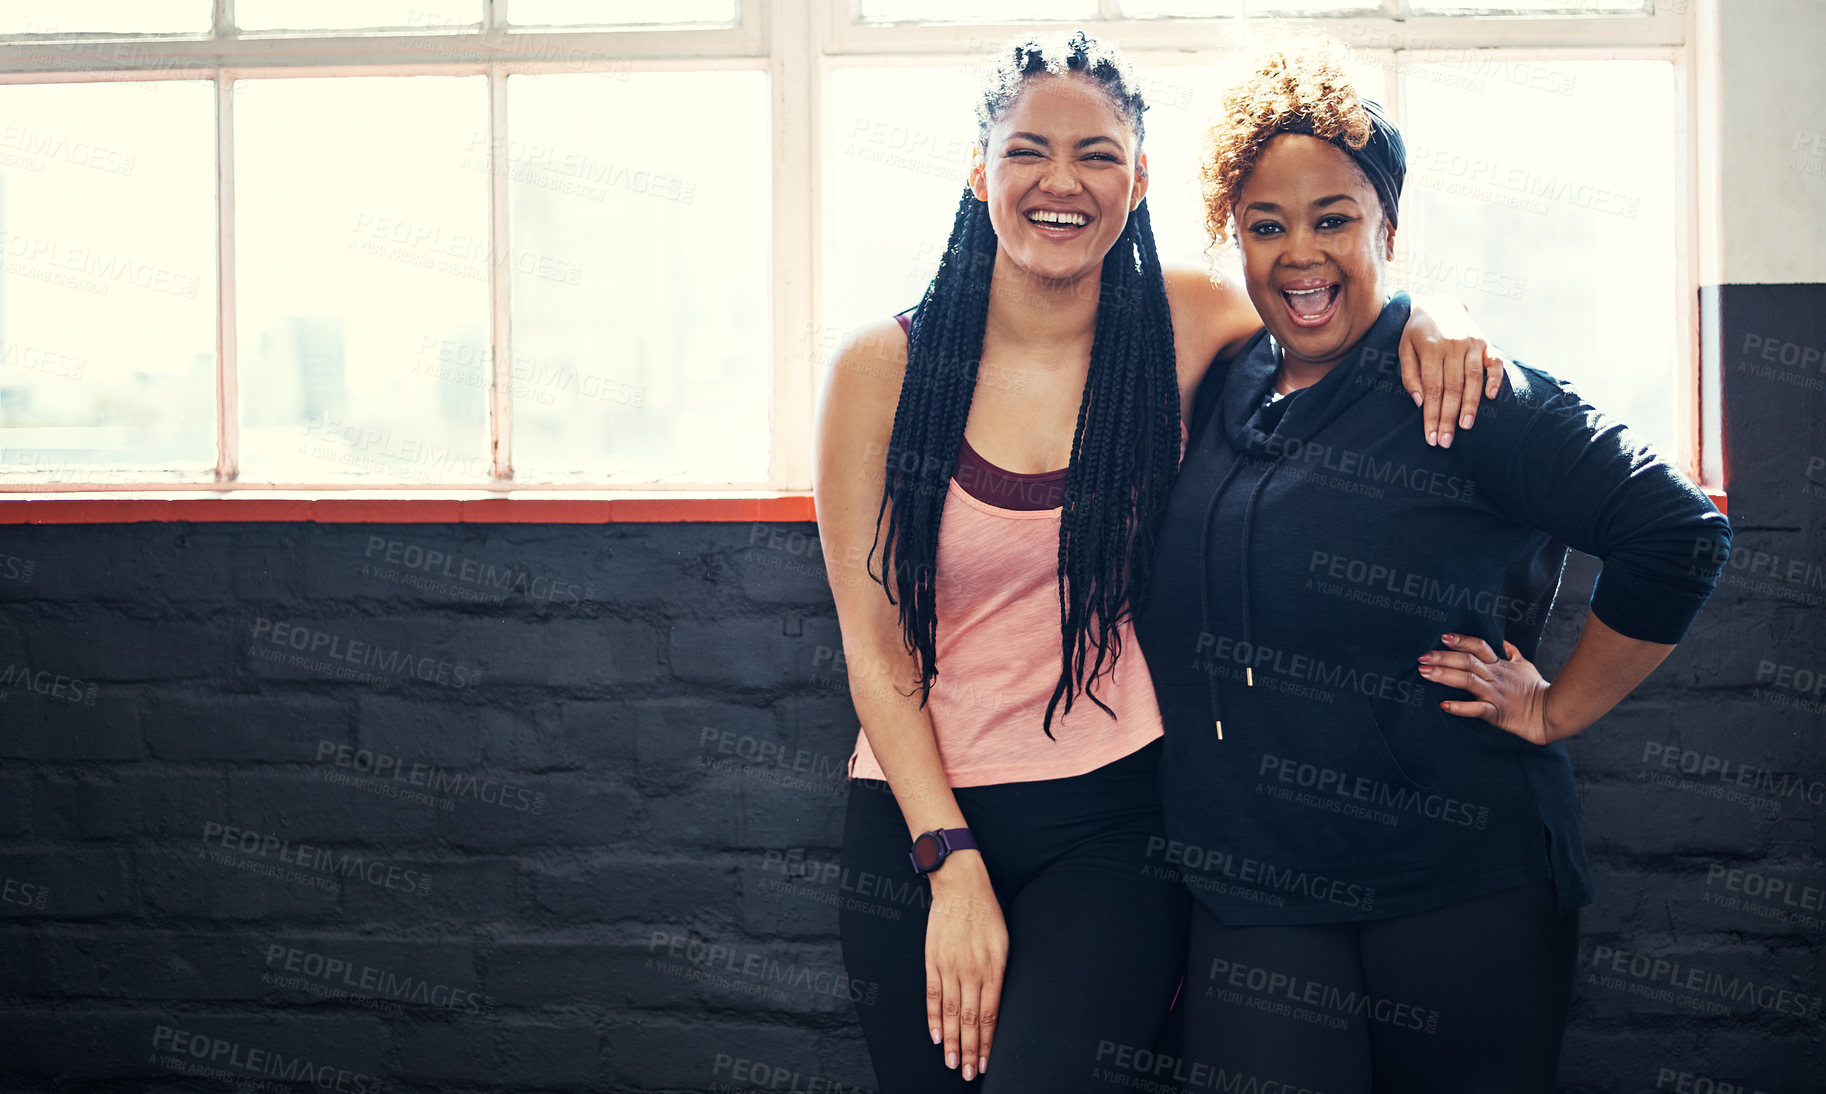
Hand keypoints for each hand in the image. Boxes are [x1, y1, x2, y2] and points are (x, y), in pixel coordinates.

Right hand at [925, 854, 1004, 1081]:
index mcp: (993, 968)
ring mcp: (949, 967)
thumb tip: (997, 1005)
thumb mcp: (1004, 943)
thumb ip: (1000, 975)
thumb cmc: (987, 912)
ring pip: (949, 1013)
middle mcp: (971, 971)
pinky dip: (932, 1018)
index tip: (987, 1063)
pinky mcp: (932, 960)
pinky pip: (932, 995)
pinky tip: (936, 1036)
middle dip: (970, 1051)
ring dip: (952, 1042)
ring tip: (953, 1064)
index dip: (988, 1043)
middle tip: (969, 1075)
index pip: (990, 1016)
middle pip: (969, 1020)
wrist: (960, 885)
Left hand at [1399, 298, 1507, 448]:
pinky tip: (1491, 397)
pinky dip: (1495, 379)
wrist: (1439, 302)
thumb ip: (1410, 375)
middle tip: (1445, 441)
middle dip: (1448, 418)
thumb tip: (1420, 402)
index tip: (1431, 437)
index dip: (1431, 415)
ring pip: (1473, 379)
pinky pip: (1495, 362)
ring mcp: (1473, 343)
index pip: (1432, 389)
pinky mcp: (1487, 342)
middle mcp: (1454, 345)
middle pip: (1452, 388)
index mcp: (1431, 348)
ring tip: (1465, 427)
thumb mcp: (1404, 348)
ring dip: (1471, 405)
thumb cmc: (1417, 332)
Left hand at [1419, 633, 1559, 744]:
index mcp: (1500, 665)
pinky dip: (1460, 707)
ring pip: (1468, 681)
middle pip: (1467, 662)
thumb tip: (1504, 641)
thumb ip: (1512, 652)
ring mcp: (1495, 694)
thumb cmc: (1535, 689)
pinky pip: (1477, 709)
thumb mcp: (1525, 665)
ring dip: (1445, 676)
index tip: (1443, 637)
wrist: (1550, 713)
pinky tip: (1444, 705)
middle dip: (1443, 657)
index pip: (1479, 646)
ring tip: (1424, 673)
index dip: (1461, 640)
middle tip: (1422, 656)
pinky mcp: (1496, 713)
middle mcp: (1494, 677)